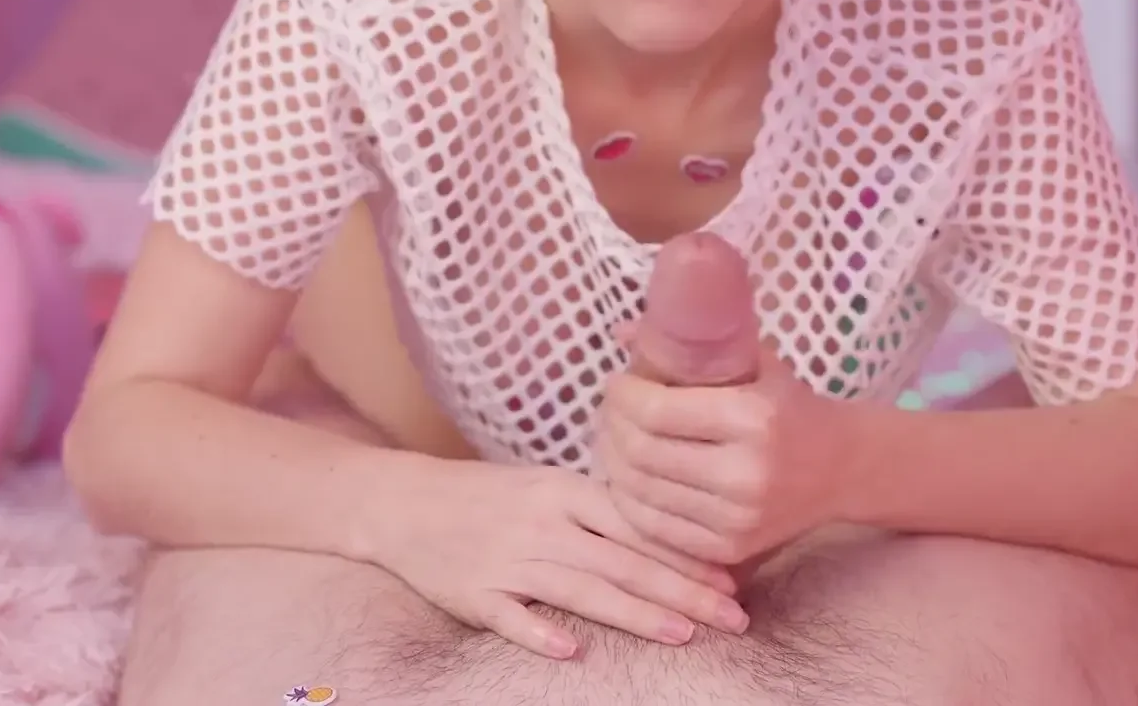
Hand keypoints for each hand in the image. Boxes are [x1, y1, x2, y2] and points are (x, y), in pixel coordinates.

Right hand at [370, 459, 750, 659]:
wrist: (404, 502)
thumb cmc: (489, 497)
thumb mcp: (547, 486)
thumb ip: (602, 511)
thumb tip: (673, 535)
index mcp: (564, 492)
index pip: (638, 524)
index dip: (688, 553)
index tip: (733, 577)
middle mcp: (543, 523)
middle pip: (623, 560)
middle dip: (684, 590)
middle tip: (733, 617)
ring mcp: (508, 559)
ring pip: (581, 589)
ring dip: (634, 613)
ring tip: (683, 634)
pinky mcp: (475, 593)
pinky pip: (511, 617)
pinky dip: (540, 632)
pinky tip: (572, 651)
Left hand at [597, 343, 848, 568]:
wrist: (842, 469)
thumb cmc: (790, 407)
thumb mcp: (755, 363)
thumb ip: (692, 347)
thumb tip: (622, 332)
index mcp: (752, 418)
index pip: (655, 411)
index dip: (623, 396)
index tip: (617, 383)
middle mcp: (744, 473)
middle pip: (641, 452)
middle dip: (612, 427)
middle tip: (610, 411)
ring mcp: (736, 519)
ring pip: (640, 491)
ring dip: (613, 462)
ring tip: (614, 439)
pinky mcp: (729, 549)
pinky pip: (655, 526)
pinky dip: (630, 499)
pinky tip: (630, 475)